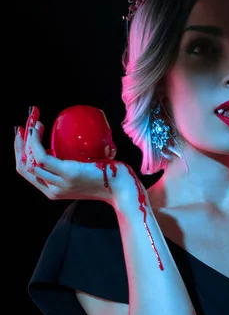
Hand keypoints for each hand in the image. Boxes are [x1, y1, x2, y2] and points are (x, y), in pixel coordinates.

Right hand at [14, 109, 142, 204]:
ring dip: (27, 138)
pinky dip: (35, 139)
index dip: (20, 154)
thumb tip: (68, 144)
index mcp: (54, 192)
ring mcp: (59, 183)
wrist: (123, 189)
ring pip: (29, 160)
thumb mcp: (84, 174)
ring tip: (33, 123)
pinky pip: (41, 155)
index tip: (22, 136)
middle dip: (18, 144)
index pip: (28, 173)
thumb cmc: (108, 179)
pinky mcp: (67, 173)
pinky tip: (39, 128)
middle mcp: (52, 190)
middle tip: (22, 126)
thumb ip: (72, 166)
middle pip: (23, 167)